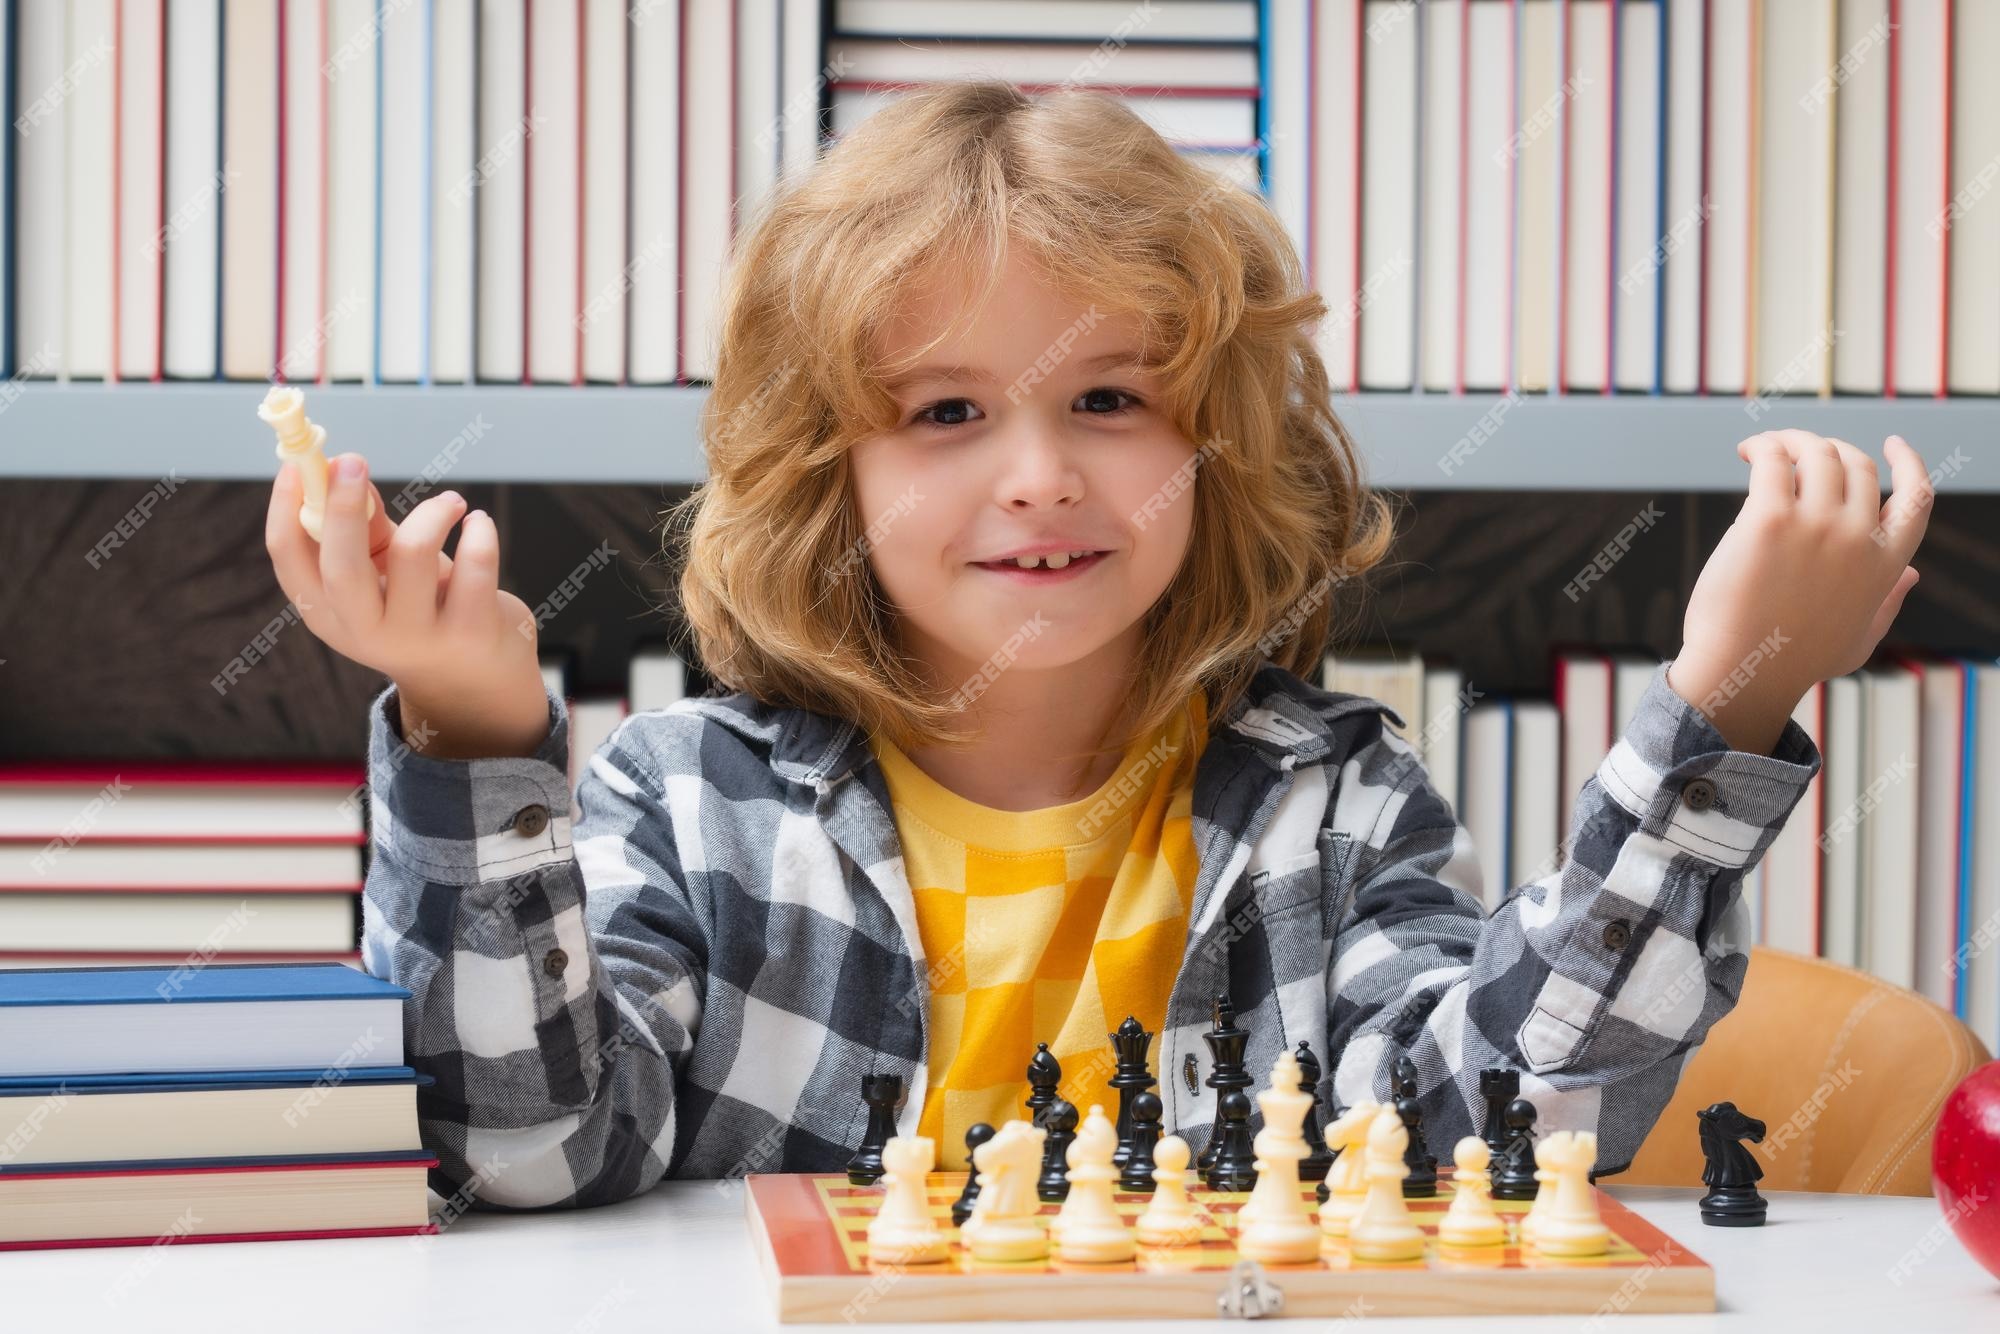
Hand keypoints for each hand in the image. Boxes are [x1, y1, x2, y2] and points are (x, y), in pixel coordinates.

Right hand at [265, 452, 551, 758]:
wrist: (478, 683)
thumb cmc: (423, 609)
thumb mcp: (383, 577)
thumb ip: (365, 531)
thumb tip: (344, 470)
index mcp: (329, 614)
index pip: (289, 560)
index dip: (284, 508)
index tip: (296, 465)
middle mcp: (366, 631)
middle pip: (341, 565)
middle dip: (345, 505)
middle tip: (354, 460)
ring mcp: (419, 636)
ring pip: (414, 551)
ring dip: (435, 511)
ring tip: (453, 503)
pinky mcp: (472, 631)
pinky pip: (475, 562)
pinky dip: (479, 530)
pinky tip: (479, 525)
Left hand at [1667, 431, 1930, 754]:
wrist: (1744, 673)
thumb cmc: (1794, 662)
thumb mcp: (1859, 638)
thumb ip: (1887, 602)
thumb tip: (1911, 574)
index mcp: (1888, 565)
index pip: (1917, 498)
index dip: (1909, 463)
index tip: (1892, 443)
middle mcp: (1859, 538)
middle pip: (1857, 464)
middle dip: (1827, 448)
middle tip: (1793, 451)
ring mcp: (1816, 526)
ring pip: (1816, 452)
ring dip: (1791, 439)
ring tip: (1762, 448)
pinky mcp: (1769, 520)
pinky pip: (1772, 459)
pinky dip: (1762, 445)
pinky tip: (1747, 451)